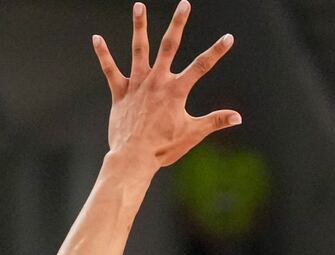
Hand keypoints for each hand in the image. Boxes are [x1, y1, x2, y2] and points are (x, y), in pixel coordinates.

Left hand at [91, 2, 238, 170]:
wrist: (134, 158)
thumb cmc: (163, 148)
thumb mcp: (193, 134)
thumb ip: (215, 121)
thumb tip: (238, 117)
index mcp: (176, 91)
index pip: (202, 66)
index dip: (217, 52)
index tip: (228, 38)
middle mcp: (157, 82)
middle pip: (169, 46)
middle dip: (178, 23)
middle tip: (184, 3)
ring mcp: (137, 85)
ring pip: (138, 49)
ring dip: (139, 27)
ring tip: (139, 6)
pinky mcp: (119, 93)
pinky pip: (110, 70)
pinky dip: (103, 54)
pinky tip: (96, 38)